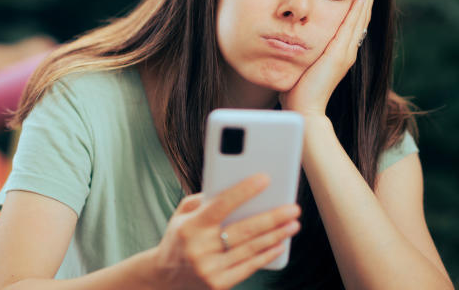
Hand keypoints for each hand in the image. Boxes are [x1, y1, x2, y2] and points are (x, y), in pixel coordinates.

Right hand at [150, 174, 300, 289]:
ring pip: (250, 249)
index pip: (222, 205)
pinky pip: (249, 267)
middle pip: (244, 230)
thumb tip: (238, 189)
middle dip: (272, 218)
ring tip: (292, 224)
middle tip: (293, 208)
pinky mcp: (218, 284)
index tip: (265, 179)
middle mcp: (200, 248)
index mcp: (191, 226)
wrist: (165, 276)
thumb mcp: (183, 214)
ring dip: (276, 236)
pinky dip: (266, 255)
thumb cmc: (179, 237)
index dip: (244, 191)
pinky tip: (279, 245)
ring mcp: (210, 269)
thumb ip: (206, 199)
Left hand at [280, 0, 378, 116]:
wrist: (304, 111)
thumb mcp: (302, 65)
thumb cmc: (297, 92)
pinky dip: (359, 6)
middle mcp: (347, 50)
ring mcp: (346, 52)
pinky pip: (352, 24)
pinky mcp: (340, 53)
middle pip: (361, 15)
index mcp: (339, 52)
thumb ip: (303, 54)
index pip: (352, 22)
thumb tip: (290, 44)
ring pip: (360, 16)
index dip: (358, 3)